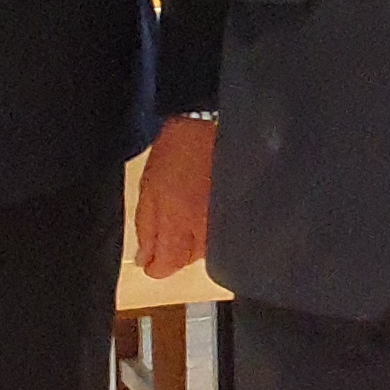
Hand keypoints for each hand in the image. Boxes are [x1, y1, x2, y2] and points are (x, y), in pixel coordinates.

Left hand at [134, 116, 214, 278]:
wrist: (215, 121)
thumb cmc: (177, 151)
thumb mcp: (149, 189)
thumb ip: (146, 229)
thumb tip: (146, 260)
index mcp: (178, 227)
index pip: (165, 268)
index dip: (153, 263)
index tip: (149, 253)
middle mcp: (207, 232)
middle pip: (187, 261)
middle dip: (175, 250)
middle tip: (169, 223)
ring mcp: (228, 223)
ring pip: (208, 250)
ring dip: (195, 240)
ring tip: (190, 211)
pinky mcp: (244, 212)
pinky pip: (226, 233)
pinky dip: (215, 228)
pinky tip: (209, 210)